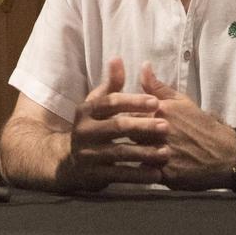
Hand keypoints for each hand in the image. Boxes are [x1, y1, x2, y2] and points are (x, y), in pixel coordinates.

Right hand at [64, 58, 168, 189]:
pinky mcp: (94, 175)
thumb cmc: (92, 127)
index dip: (133, 101)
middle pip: (117, 127)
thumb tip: (118, 58)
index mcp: (86, 110)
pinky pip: (120, 175)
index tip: (156, 102)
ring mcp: (88, 154)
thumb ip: (111, 85)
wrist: (69, 162)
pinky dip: (139, 175)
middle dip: (143, 126)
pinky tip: (156, 174)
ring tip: (166, 152)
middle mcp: (84, 131)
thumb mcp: (96, 104)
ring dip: (145, 152)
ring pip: (120, 152)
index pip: (111, 102)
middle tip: (166, 127)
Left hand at [137, 64, 235, 189]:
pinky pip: (145, 172)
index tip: (122, 116)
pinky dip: (142, 169)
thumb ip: (158, 86)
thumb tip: (143, 66)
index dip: (125, 114)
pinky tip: (141, 167)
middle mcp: (161, 131)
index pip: (129, 110)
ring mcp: (164, 153)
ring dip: (131, 152)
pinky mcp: (167, 174)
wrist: (225, 155)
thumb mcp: (182, 101)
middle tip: (126, 135)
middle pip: (130, 132)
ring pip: (135, 153)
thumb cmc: (201, 125)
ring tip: (130, 152)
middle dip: (127, 133)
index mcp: (162, 111)